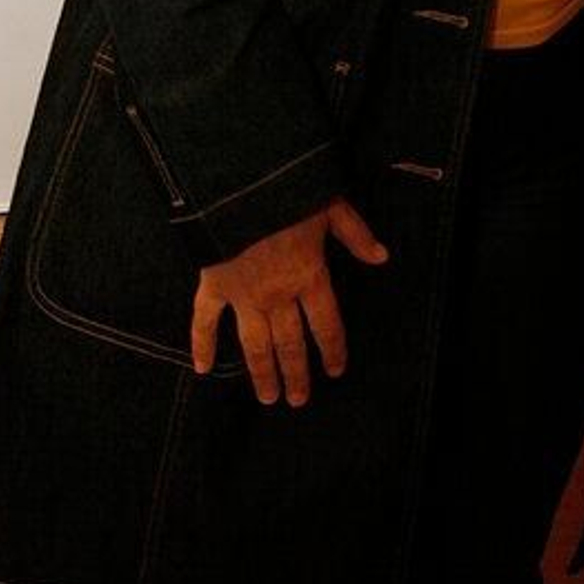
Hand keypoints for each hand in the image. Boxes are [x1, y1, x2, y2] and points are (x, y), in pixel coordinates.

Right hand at [190, 196, 387, 405]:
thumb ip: (355, 233)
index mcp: (309, 275)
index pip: (326, 324)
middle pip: (290, 343)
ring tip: (268, 397)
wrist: (242, 182)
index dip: (333, 349)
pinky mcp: (213, 284)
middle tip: (299, 401)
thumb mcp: (331, 206)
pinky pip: (204, 320)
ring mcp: (243, 294)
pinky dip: (201, 344)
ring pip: (254, 345)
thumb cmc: (290, 191)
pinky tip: (202, 369)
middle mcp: (277, 294)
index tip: (335, 371)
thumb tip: (381, 256)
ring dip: (261, 373)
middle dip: (296, 373)